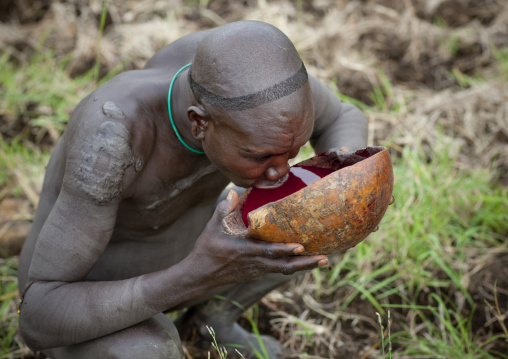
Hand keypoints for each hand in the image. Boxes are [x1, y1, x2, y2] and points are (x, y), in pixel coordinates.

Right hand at [187, 190, 328, 285]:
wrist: (200, 275)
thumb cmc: (207, 249)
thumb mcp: (212, 227)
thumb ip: (224, 209)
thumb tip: (234, 191)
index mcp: (244, 251)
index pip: (268, 251)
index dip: (285, 250)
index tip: (301, 246)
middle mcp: (255, 263)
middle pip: (284, 266)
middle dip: (305, 263)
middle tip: (325, 259)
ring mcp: (257, 270)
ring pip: (284, 270)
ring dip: (303, 266)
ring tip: (323, 261)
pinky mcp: (257, 273)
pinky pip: (278, 270)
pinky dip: (292, 266)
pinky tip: (305, 261)